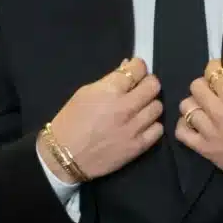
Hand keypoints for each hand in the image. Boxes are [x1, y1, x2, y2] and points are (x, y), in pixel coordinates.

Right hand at [39, 58, 162, 182]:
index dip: (138, 66)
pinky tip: (142, 125)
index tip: (136, 69)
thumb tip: (127, 68)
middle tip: (140, 87)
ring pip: (158, 107)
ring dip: (150, 104)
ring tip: (140, 108)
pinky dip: (152, 125)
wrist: (64, 156)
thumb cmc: (71, 121)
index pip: (138, 69)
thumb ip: (109, 80)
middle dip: (148, 83)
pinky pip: (158, 130)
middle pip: (153, 86)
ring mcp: (134, 128)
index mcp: (110, 91)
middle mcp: (126, 107)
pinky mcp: (138, 147)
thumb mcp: (85, 93)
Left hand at [175, 54, 222, 184]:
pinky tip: (196, 124)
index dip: (214, 67)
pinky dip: (185, 125)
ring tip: (205, 108)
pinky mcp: (204, 148)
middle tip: (214, 91)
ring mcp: (208, 130)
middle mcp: (218, 110)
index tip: (219, 71)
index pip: (211, 71)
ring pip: (186, 106)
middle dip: (204, 84)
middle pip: (195, 86)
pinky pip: (181, 131)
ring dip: (195, 104)